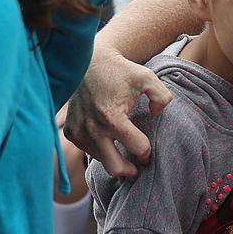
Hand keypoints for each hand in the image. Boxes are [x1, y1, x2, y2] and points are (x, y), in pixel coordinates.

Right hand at [63, 46, 172, 176]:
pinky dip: (100, 150)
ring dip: (114, 159)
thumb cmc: (120, 71)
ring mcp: (79, 132)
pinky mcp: (70, 132)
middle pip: (115, 167)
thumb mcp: (147, 78)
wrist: (88, 63)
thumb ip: (162, 97)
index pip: (137, 148)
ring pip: (101, 160)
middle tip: (139, 167)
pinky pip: (88, 151)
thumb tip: (156, 116)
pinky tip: (109, 142)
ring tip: (125, 151)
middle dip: (130, 170)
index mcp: (112, 118)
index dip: (148, 151)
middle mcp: (92, 128)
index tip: (150, 152)